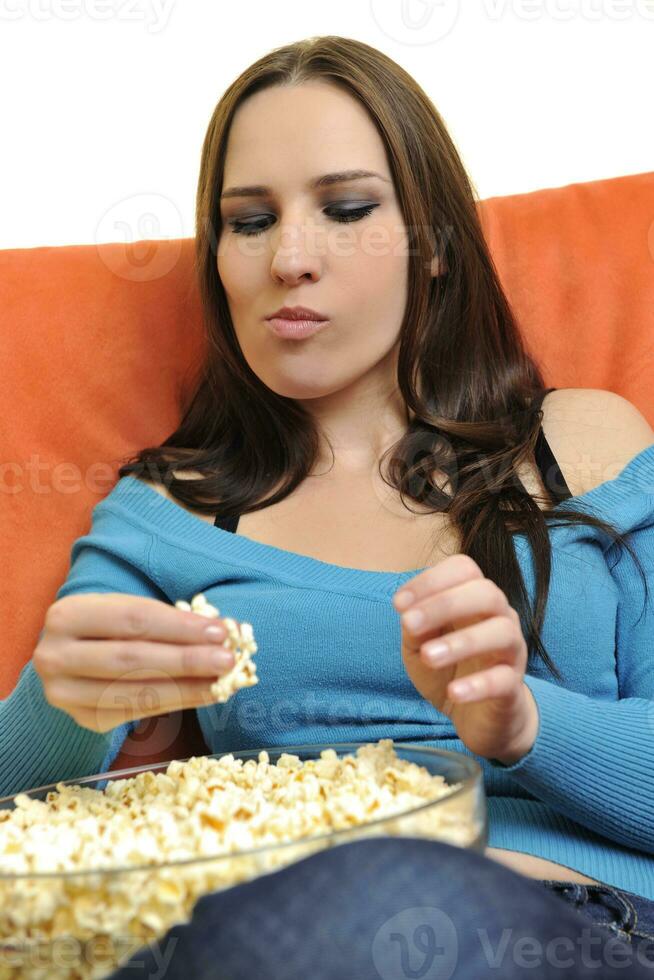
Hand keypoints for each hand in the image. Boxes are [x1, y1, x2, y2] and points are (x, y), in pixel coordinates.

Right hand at [34, 594, 237, 732]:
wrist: (71, 655)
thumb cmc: (109, 626)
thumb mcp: (127, 610)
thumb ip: (168, 621)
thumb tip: (224, 632)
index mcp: (68, 615)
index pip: (134, 619)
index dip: (179, 626)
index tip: (219, 631)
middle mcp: (57, 655)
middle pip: (133, 659)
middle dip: (187, 660)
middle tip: (228, 660)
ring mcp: (65, 693)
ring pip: (136, 692)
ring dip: (186, 688)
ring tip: (223, 682)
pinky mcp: (82, 718)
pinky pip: (136, 712)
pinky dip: (175, 703)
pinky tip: (203, 694)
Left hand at [393, 555, 538, 763]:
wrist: (477, 717)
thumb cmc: (447, 669)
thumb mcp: (419, 646)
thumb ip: (415, 627)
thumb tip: (408, 613)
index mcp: (474, 600)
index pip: (464, 569)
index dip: (431, 580)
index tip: (398, 603)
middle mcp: (499, 617)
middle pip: (487, 592)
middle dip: (444, 604)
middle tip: (409, 624)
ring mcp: (511, 651)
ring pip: (501, 632)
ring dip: (461, 642)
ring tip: (428, 656)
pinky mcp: (514, 687)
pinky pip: (504, 680)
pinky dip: (479, 685)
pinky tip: (453, 692)